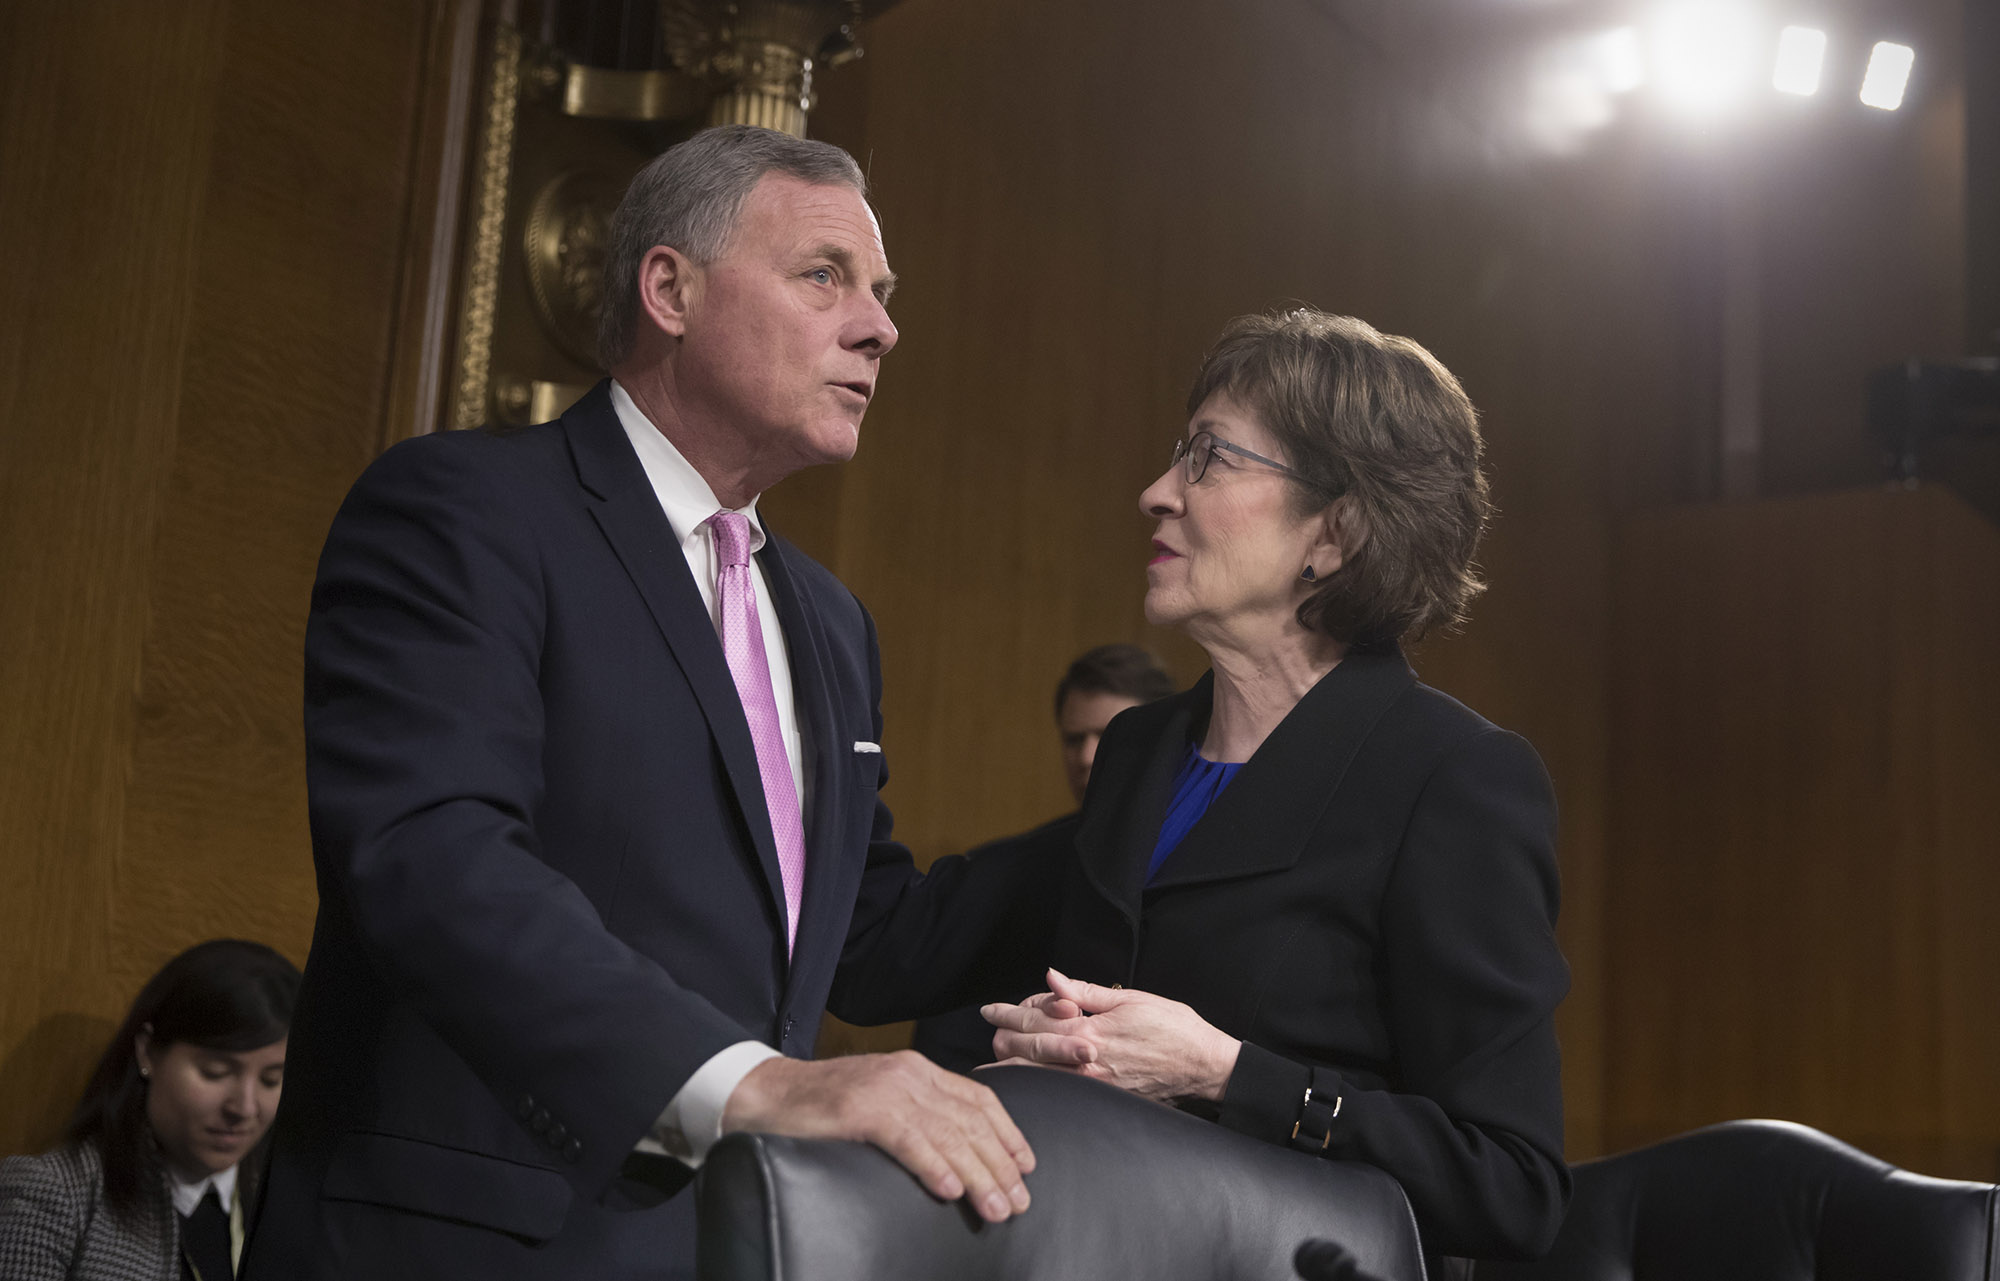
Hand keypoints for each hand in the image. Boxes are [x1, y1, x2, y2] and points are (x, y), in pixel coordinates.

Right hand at [721, 1050, 1033, 1222]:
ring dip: (978, 1175)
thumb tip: (961, 1153)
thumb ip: (918, 1114)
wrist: (765, 1095)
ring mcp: (885, 1089)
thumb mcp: (882, 1100)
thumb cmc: (824, 1109)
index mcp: (918, 1070)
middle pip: (971, 1121)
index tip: (1026, 1167)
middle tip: (1019, 1203)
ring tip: (997, 1208)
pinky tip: (951, 1190)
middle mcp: (908, 1073)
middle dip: (1000, 1165)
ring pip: (947, 1134)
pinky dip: (934, 1165)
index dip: (1008, 1134)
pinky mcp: (860, 1109)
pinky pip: (908, 1139)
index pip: (979, 1099)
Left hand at [982, 968, 1240, 1104]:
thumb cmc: (1174, 1028)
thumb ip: (1086, 992)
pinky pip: (1061, 1090)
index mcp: (1089, 1031)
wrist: (1204, 1066)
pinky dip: (1040, 1082)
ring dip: (1015, 1064)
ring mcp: (1093, 1084)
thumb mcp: (1131, 999)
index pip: (1035, 1022)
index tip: (989, 1010)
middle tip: (992, 1030)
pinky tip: (1029, 1080)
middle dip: (1004, 1039)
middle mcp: (1085, 1061)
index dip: (1008, 1014)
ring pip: (1039, 1076)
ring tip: (995, 1057)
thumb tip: (1053, 979)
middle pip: (1027, 1052)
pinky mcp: (1103, 1098)